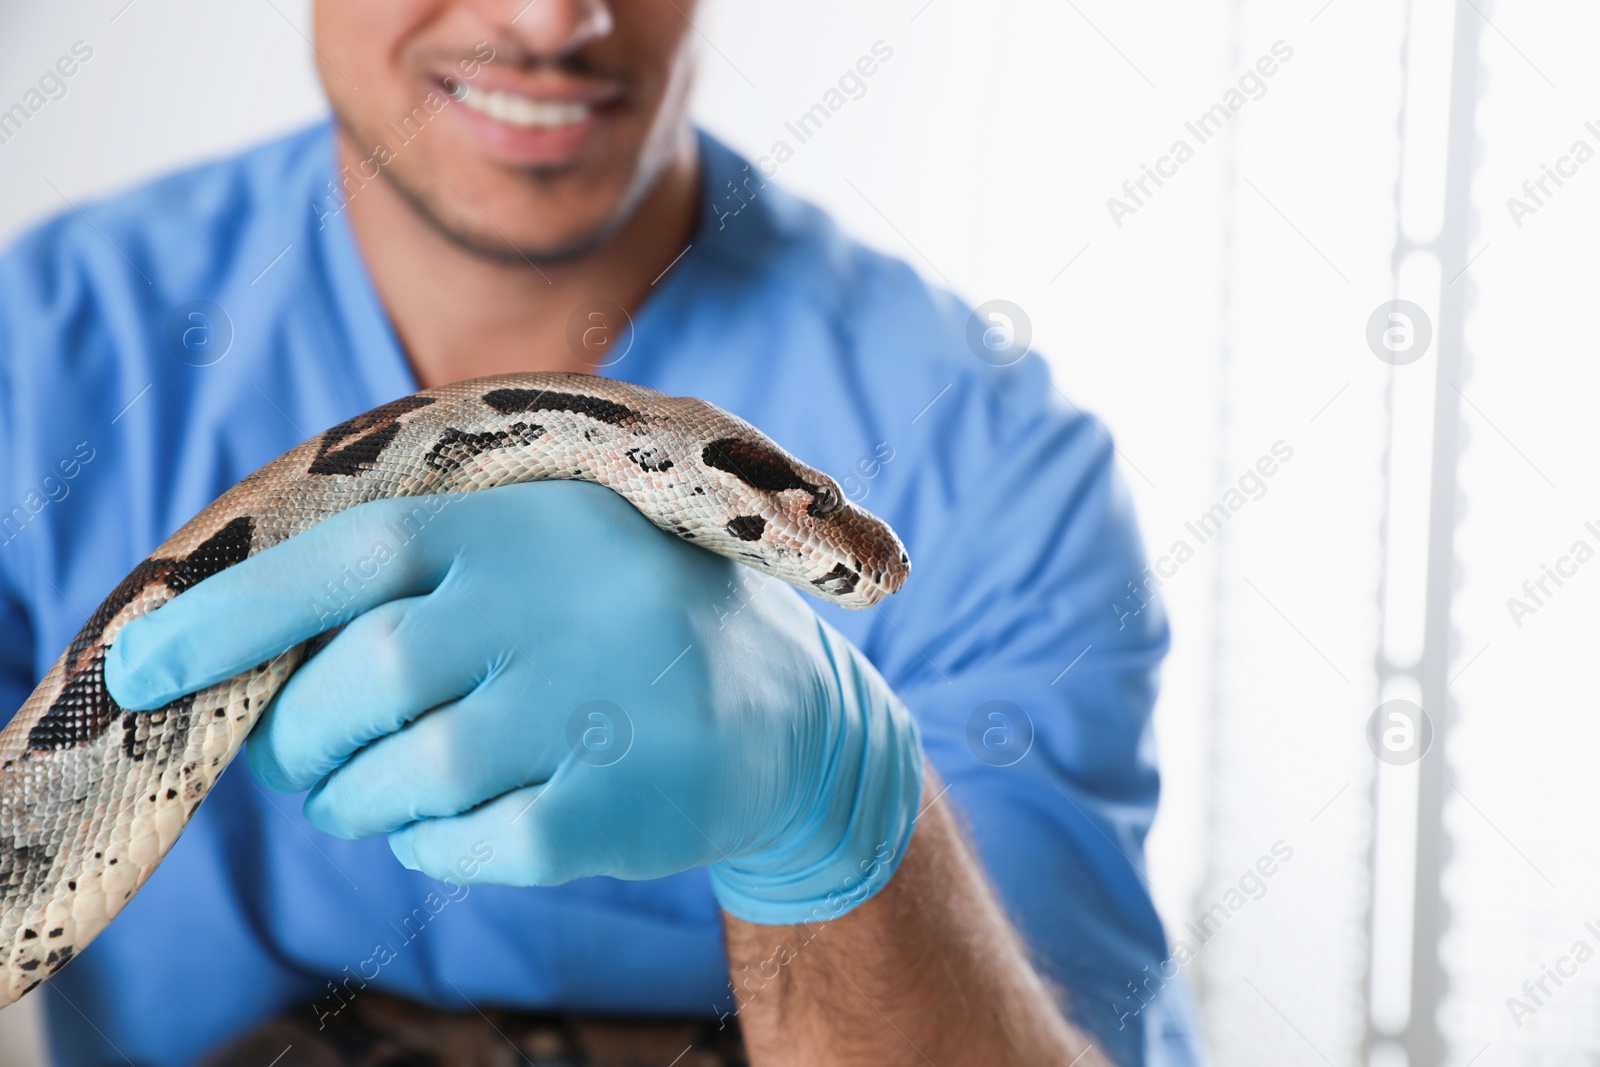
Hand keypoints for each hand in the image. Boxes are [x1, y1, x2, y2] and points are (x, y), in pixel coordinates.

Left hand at [105, 481, 922, 923]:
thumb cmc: (620, 618)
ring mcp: (592, 709)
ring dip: (361, 800)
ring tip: (372, 792)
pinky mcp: (616, 805)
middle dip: (299, 740)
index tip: (138, 668)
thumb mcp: (545, 546)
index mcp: (520, 531)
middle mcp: (554, 609)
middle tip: (297, 760)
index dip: (233, 614)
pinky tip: (453, 824)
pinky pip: (468, 847)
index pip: (349, 558)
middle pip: (361, 685)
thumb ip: (423, 574)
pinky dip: (431, 847)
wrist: (783, 706)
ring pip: (405, 778)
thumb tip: (251, 657)